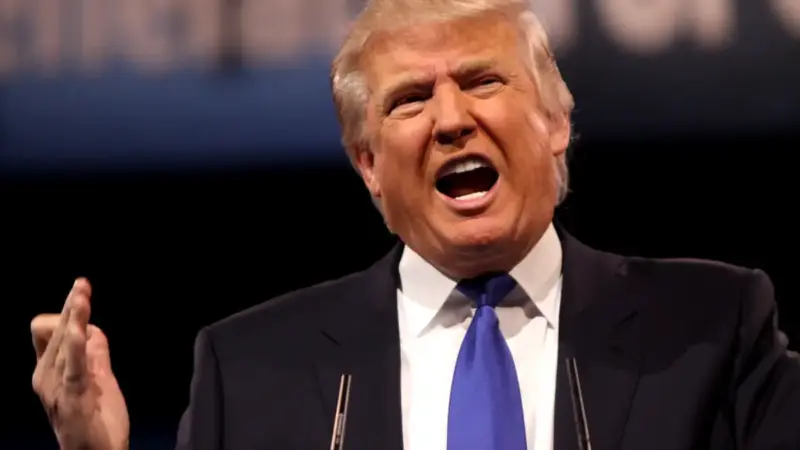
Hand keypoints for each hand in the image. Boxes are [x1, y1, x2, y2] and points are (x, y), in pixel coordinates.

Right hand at [31, 278, 129, 449]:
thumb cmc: (95, 421)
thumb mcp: (95, 380)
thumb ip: (94, 355)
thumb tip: (94, 328)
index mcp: (49, 370)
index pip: (47, 329)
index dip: (67, 312)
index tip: (82, 297)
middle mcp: (46, 375)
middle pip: (54, 328)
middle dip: (71, 305)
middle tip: (82, 283)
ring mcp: (57, 385)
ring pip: (63, 339)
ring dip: (75, 315)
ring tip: (82, 292)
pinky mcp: (74, 394)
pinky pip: (74, 363)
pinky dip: (78, 343)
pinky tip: (84, 328)